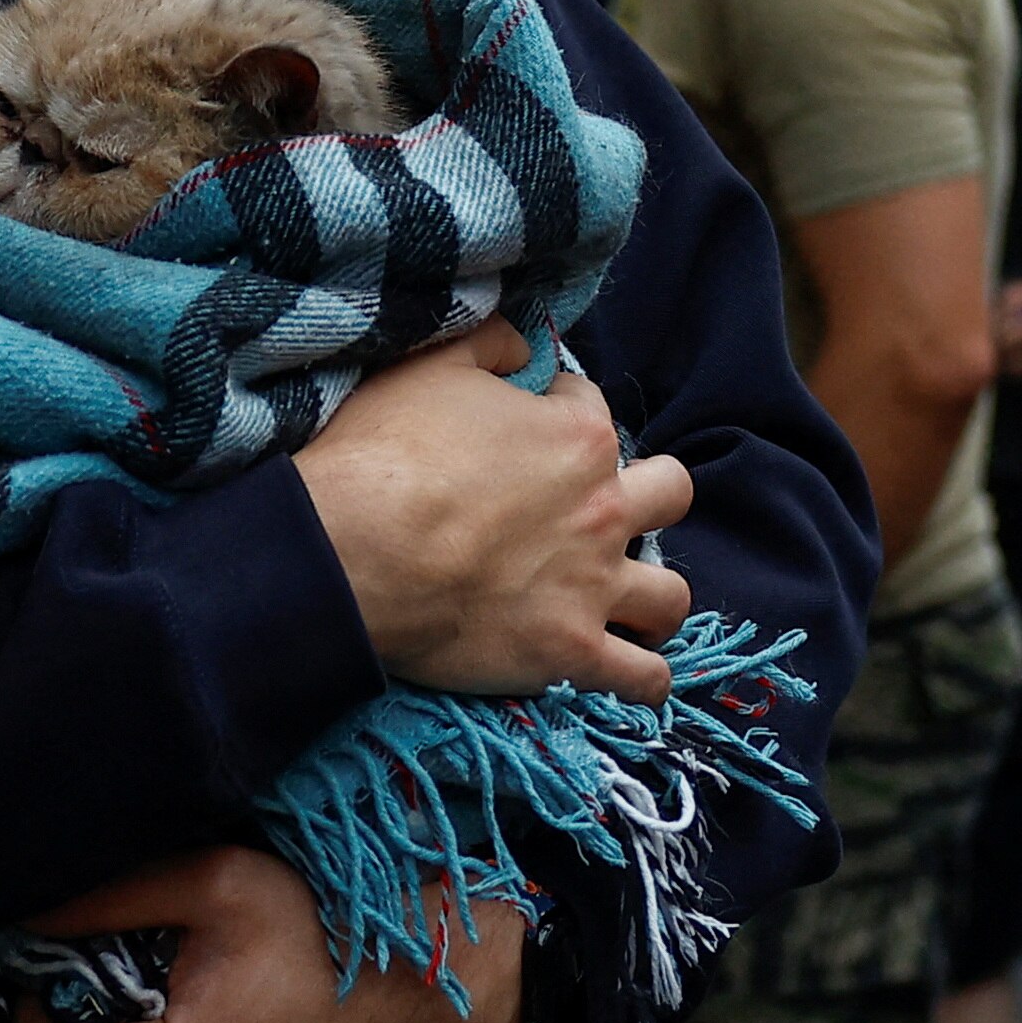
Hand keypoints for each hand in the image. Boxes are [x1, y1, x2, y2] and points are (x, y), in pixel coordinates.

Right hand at [293, 321, 691, 700]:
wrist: (351, 553)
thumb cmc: (385, 455)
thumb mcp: (431, 366)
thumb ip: (489, 343)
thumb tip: (521, 344)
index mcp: (577, 438)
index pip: (594, 409)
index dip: (561, 413)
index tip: (530, 430)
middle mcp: (603, 510)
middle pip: (669, 494)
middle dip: (644, 494)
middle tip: (595, 509)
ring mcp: (592, 587)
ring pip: (670, 594)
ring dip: (652, 594)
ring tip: (625, 597)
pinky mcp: (571, 653)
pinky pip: (644, 678)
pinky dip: (644, 679)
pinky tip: (630, 671)